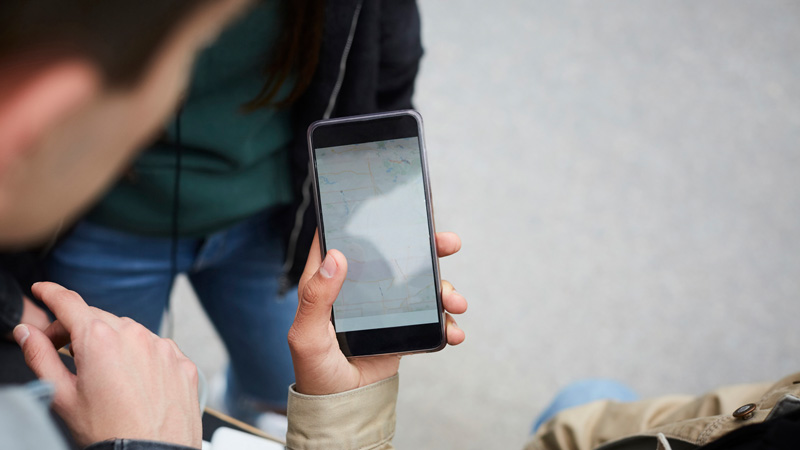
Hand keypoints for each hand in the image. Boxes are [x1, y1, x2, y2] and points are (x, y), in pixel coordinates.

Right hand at [13, 282, 200, 447]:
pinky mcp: (182, 361)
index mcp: (100, 339)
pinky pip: (156, 348)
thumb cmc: (110, 431)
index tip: (43, 291)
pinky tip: (133, 381)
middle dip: (77, 329)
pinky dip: (141, 356)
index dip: (51, 294)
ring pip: (130, 332)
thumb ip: (40, 357)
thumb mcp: (62, 396)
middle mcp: (135, 335)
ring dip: (112, 343)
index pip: (69, 303)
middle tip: (63, 351)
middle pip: (98, 318)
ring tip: (102, 374)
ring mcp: (162, 347)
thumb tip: (28, 333)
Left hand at [288, 231, 466, 395]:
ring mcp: (386, 307)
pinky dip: (447, 323)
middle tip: (449, 243)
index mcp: (331, 281)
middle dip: (428, 247)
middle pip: (396, 254)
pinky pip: (430, 319)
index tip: (391, 206)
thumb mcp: (307, 335)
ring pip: (421, 284)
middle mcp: (361, 288)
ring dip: (445, 288)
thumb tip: (336, 256)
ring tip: (456, 301)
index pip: (346, 239)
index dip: (365, 219)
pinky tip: (454, 332)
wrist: (344, 408)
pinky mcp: (404, 328)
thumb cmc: (315, 371)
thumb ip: (316, 298)